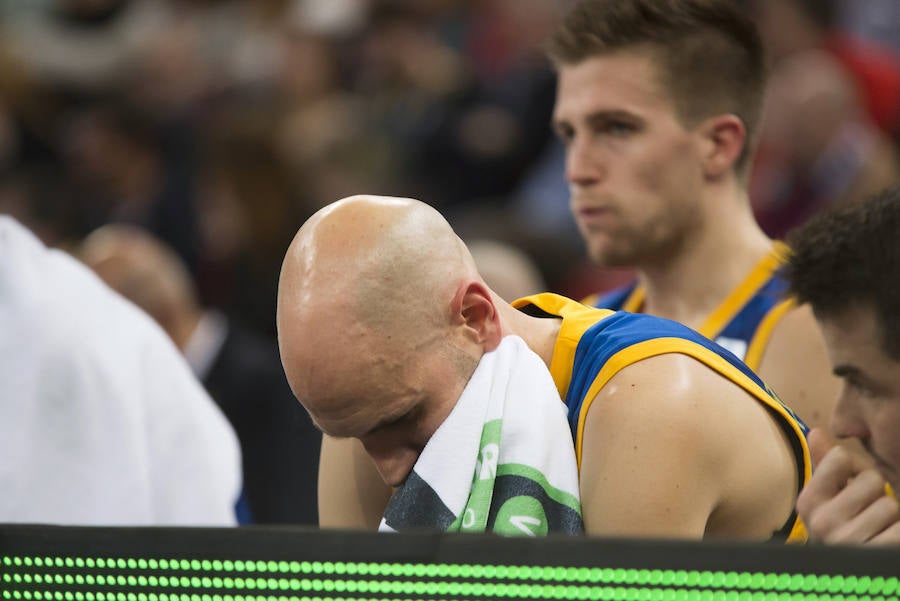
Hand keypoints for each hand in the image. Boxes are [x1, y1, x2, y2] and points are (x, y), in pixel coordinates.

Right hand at [797, 428, 899, 544]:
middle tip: (865, 513)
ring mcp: (849, 541)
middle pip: (871, 480)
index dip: (852, 470)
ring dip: (890, 517)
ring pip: (890, 505)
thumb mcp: (824, 501)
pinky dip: (898, 533)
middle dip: (875, 494)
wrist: (843, 579)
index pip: (841, 458)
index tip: (847, 489)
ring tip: (876, 530)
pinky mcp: (876, 554)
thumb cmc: (838, 532)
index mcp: (809, 503)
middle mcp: (824, 521)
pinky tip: (885, 541)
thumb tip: (817, 432)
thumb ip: (823, 465)